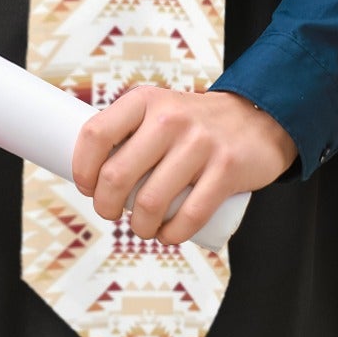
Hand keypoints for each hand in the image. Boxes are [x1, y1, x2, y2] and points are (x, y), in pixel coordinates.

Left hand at [70, 86, 297, 245]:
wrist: (255, 119)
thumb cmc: (192, 124)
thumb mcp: (158, 109)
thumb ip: (129, 130)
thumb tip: (90, 170)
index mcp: (144, 100)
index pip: (96, 134)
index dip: (82, 168)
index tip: (85, 186)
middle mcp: (169, 118)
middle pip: (116, 175)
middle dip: (105, 205)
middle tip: (109, 212)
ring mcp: (199, 143)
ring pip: (151, 202)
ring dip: (139, 227)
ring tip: (141, 228)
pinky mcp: (226, 170)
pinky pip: (190, 216)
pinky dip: (172, 235)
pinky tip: (166, 236)